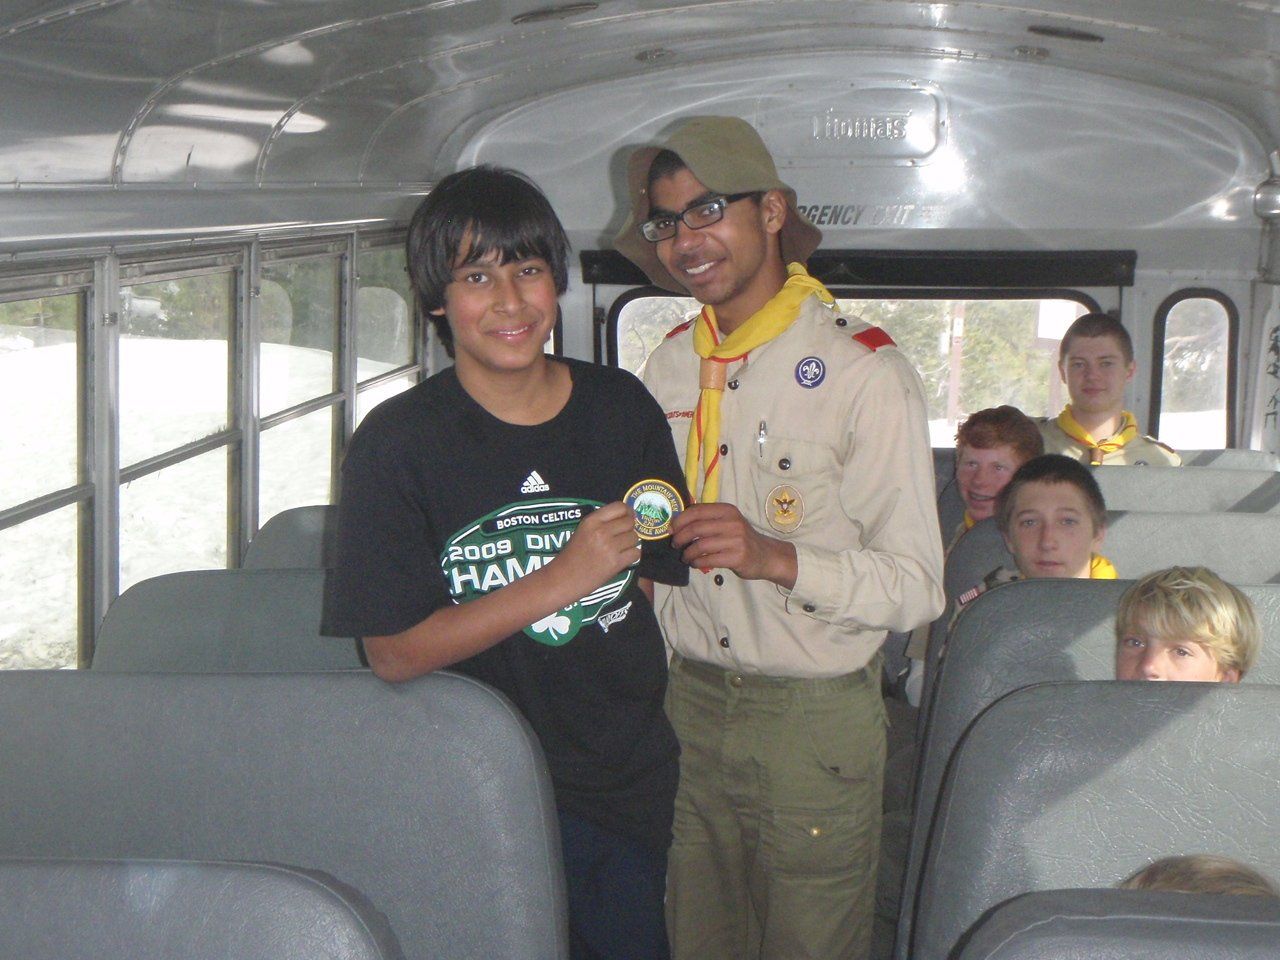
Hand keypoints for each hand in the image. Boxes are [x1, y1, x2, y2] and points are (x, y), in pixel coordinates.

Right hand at [553, 501, 642, 593]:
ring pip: (634, 537)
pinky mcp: (615, 563)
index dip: (627, 512)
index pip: (620, 507)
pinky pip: (635, 553)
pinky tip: (623, 558)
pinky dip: (632, 555)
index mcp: (591, 521)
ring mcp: (609, 547)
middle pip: (629, 522)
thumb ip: (601, 522)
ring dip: (630, 543)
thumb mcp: (582, 530)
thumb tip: (626, 515)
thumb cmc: (572, 555)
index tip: (627, 517)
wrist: (563, 579)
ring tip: (620, 548)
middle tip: (623, 536)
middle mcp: (601, 531)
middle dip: (629, 528)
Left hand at [670, 503, 796, 587]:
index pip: (696, 511)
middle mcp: (732, 522)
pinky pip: (708, 559)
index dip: (680, 520)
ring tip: (685, 557)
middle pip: (696, 528)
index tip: (671, 529)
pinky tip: (695, 563)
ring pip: (700, 545)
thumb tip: (676, 523)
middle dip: (680, 538)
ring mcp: (736, 540)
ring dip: (687, 553)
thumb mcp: (727, 522)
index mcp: (727, 510)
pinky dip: (697, 562)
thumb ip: (707, 520)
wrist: (765, 555)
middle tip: (675, 545)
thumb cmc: (740, 538)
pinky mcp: (737, 557)